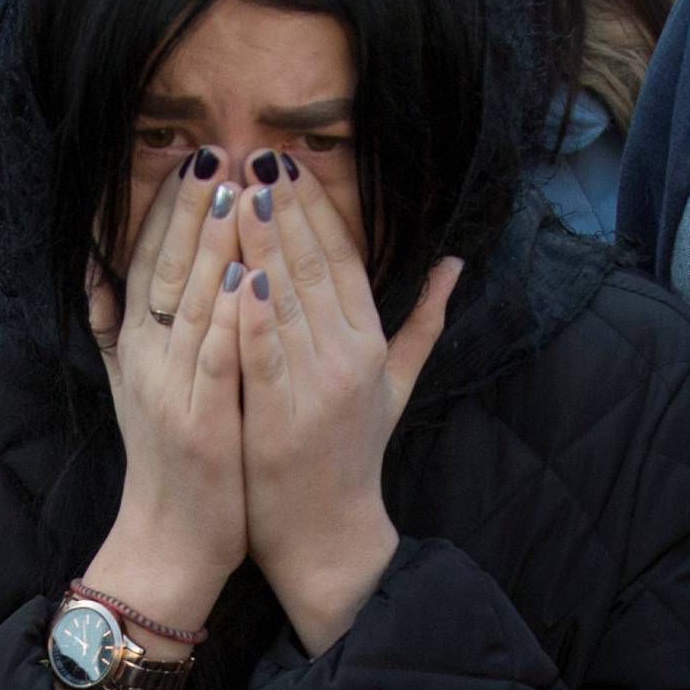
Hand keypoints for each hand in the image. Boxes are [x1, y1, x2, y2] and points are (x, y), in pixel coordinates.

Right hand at [85, 154, 246, 627]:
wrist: (169, 542)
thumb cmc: (165, 461)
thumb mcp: (129, 386)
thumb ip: (113, 327)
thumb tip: (92, 268)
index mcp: (135, 348)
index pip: (145, 263)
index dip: (165, 209)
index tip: (190, 158)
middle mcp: (147, 362)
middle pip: (165, 271)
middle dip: (189, 211)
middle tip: (213, 151)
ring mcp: (172, 393)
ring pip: (190, 307)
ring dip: (211, 248)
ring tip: (233, 193)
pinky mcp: (201, 425)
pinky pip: (215, 364)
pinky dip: (228, 321)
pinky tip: (245, 279)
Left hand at [232, 151, 459, 654]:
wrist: (328, 534)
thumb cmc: (354, 454)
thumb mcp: (398, 383)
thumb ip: (425, 322)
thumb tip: (455, 262)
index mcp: (372, 343)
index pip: (344, 259)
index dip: (317, 207)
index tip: (290, 164)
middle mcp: (349, 359)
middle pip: (313, 268)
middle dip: (283, 208)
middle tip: (255, 156)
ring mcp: (314, 389)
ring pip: (286, 301)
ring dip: (260, 243)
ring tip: (235, 192)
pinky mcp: (279, 419)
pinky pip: (262, 355)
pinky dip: (251, 313)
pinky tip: (234, 271)